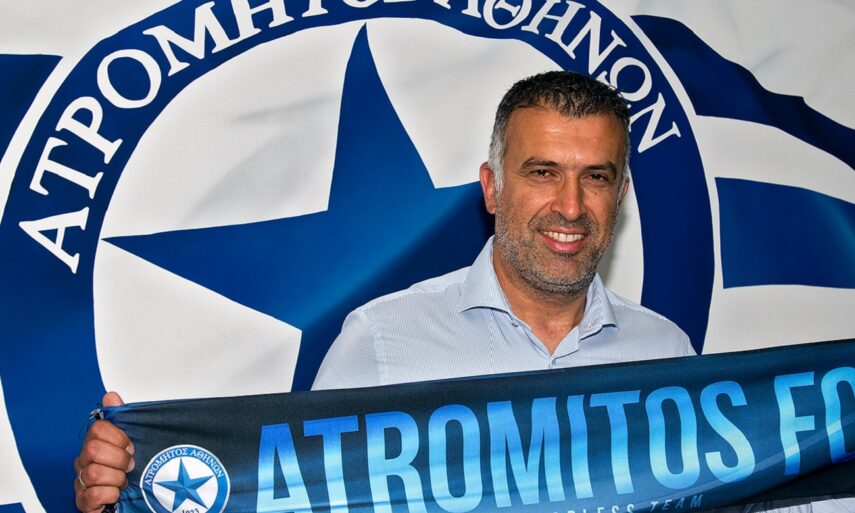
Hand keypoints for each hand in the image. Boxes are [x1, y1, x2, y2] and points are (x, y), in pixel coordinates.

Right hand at [74, 392, 133, 512]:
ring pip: (93, 472)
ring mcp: (81, 481)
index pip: (98, 428)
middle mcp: (83, 461)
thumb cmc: (130, 470)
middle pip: (93, 449)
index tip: (130, 446)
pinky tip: (116, 494)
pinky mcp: (83, 502)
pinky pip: (93, 495)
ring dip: (116, 478)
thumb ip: (122, 418)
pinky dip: (110, 494)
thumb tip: (110, 396)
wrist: (133, 500)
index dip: (118, 437)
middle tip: (129, 465)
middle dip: (119, 458)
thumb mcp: (132, 441)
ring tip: (124, 481)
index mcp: (94, 444)